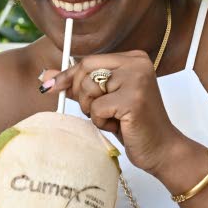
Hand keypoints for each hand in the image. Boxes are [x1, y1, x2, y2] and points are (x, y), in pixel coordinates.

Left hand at [40, 51, 182, 174]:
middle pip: (85, 72)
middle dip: (82, 96)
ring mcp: (137, 80)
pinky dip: (101, 121)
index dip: (68, 76)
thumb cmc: (133, 126)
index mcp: (133, 59)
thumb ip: (78, 86)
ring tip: (114, 118)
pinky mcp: (133, 99)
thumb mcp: (105, 100)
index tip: (50, 85)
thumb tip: (46, 76)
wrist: (161, 149)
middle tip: (100, 111)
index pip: (88, 61)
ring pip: (89, 90)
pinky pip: (96, 108)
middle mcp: (137, 63)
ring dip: (93, 110)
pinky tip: (119, 126)